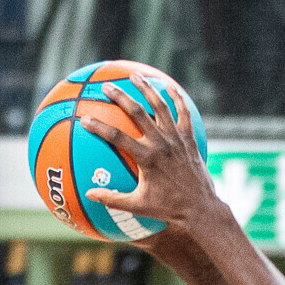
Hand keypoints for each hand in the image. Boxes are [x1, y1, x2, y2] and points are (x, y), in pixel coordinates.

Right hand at [84, 82, 224, 244]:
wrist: (200, 208)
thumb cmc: (167, 209)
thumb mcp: (138, 207)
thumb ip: (112, 199)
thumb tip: (89, 195)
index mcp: (146, 159)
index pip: (117, 138)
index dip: (99, 127)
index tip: (84, 119)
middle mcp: (161, 144)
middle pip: (137, 113)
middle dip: (120, 97)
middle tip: (106, 86)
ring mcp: (177, 139)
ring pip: (160, 107)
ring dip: (147, 89)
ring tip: (134, 75)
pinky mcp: (189, 138)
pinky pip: (183, 113)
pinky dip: (176, 98)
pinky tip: (169, 86)